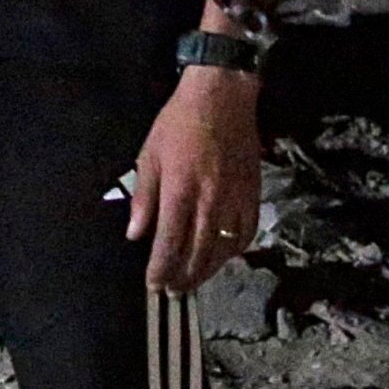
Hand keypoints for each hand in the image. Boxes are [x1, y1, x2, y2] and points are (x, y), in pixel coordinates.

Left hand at [125, 63, 264, 295]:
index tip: (154, 285)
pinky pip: (247, 232)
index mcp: (180, 192)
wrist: (223, 96)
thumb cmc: (179, 122)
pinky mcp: (253, 193)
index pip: (169, 244)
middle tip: (173, 292)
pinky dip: (235, 251)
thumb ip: (144, 198)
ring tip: (194, 280)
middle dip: (183, 277)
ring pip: (223, 249)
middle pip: (197, 254)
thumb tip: (135, 234)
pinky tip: (224, 256)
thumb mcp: (150, 154)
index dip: (161, 270)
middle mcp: (209, 202)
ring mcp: (235, 199)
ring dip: (208, 271)